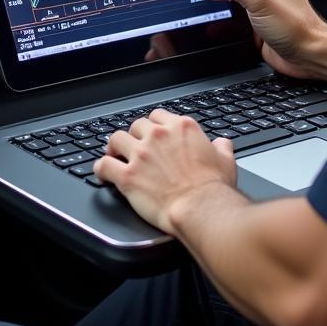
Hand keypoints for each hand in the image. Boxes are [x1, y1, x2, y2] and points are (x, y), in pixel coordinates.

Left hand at [93, 109, 236, 234]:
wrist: (201, 209)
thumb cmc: (213, 189)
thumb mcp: (226, 162)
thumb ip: (221, 148)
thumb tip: (222, 144)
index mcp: (181, 128)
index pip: (158, 116)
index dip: (153, 126)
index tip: (151, 134)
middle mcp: (159, 136)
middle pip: (136, 125)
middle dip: (134, 136)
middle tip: (134, 148)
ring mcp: (141, 154)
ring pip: (116, 139)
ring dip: (114, 148)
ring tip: (114, 155)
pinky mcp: (128, 175)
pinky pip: (104, 165)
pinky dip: (101, 169)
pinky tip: (103, 173)